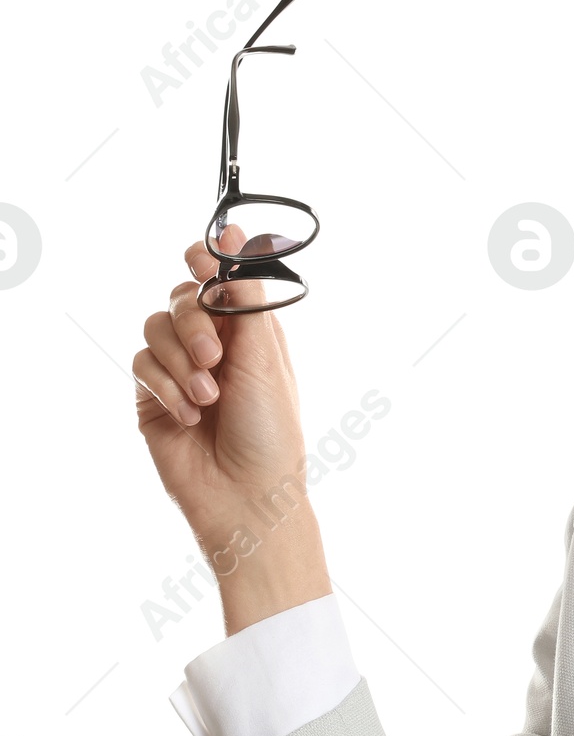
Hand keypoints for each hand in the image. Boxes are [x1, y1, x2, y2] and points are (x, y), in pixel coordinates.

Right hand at [133, 226, 329, 630]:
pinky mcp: (152, 396)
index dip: (207, 260)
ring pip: (154, 328)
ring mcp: (180, 370)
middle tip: (215, 356)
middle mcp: (214, 346)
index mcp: (249, 333)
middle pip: (180, 297)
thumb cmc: (271, 433)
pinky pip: (141, 365)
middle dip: (194, 321)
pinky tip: (189, 414)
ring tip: (209, 396)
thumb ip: (245, 297)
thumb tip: (235, 239)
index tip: (200, 252)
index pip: (218, 279)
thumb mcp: (266, 357)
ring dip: (181, 360)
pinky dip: (165, 386)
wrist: (247, 496)